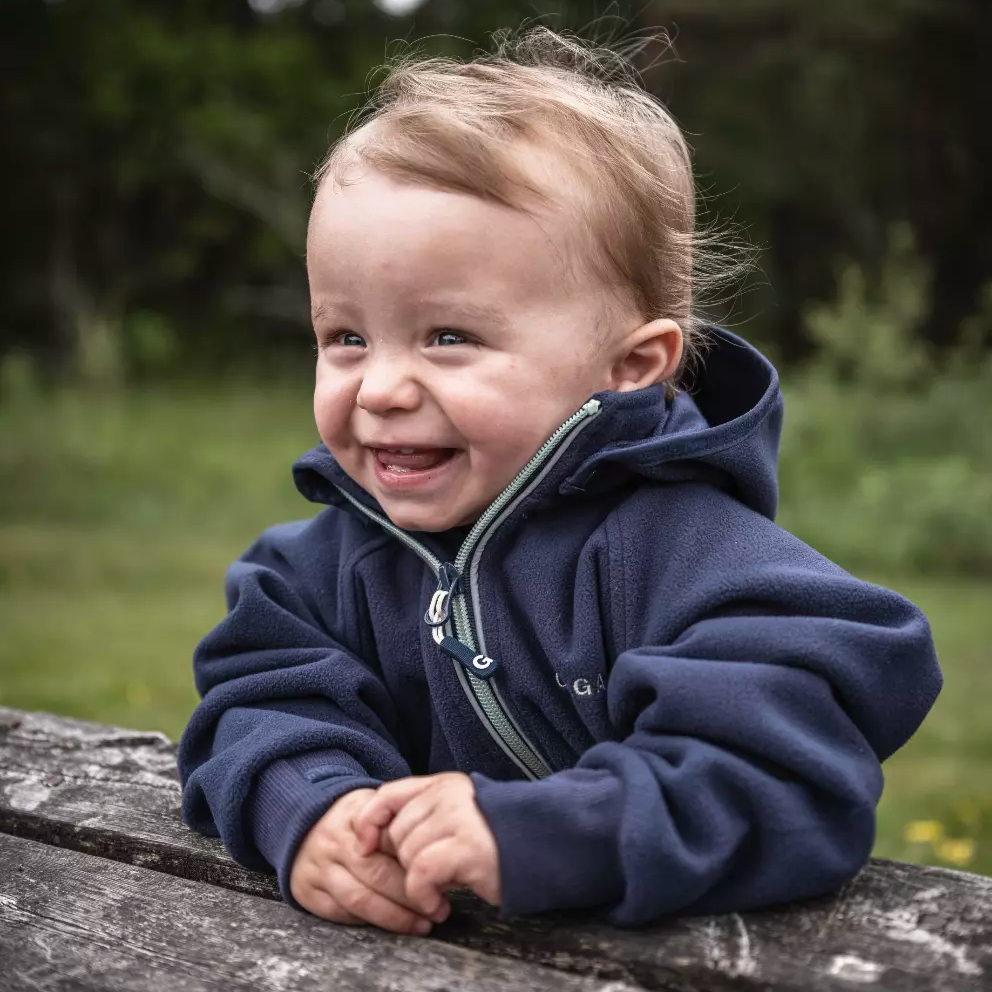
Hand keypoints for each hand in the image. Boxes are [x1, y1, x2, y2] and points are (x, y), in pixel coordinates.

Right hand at [290, 787, 450, 934]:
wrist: (304, 822)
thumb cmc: (354, 819)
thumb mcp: (375, 804)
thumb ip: (401, 818)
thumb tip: (437, 849)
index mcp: (355, 814)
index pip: (391, 840)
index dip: (418, 862)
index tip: (442, 876)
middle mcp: (334, 841)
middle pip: (377, 873)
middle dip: (411, 896)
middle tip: (439, 909)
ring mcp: (318, 868)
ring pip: (360, 899)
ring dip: (394, 917)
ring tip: (422, 924)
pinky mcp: (307, 892)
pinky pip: (342, 913)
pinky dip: (368, 922)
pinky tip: (391, 925)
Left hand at [353, 772, 500, 914]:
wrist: (543, 845)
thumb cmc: (496, 838)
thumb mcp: (456, 816)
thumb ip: (423, 816)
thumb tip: (376, 839)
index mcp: (443, 784)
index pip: (387, 794)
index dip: (368, 821)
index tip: (364, 847)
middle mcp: (448, 794)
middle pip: (396, 833)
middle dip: (405, 862)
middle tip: (430, 875)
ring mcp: (458, 818)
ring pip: (408, 854)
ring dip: (417, 882)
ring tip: (441, 888)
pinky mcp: (467, 847)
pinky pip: (421, 874)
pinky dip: (423, 895)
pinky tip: (439, 903)